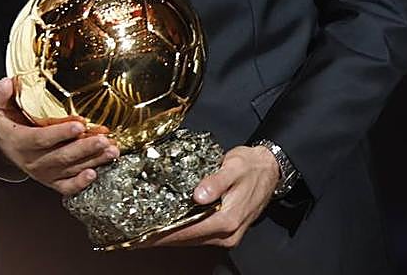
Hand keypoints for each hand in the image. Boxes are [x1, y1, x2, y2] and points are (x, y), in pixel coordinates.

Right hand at [0, 76, 118, 195]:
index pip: (40, 139)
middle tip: (104, 139)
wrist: (3, 147)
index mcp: (19, 140)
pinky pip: (66, 186)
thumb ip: (0, 93)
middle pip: (61, 156)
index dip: (60, 133)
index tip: (79, 124)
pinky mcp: (51, 180)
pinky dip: (80, 183)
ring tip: (111, 150)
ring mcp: (43, 172)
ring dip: (92, 160)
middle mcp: (32, 160)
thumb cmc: (5, 123)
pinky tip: (95, 173)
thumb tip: (9, 83)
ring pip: (69, 169)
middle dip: (85, 148)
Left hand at [136, 145, 278, 248]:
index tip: (143, 234)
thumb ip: (216, 182)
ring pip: (193, 239)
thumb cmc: (251, 167)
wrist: (270, 170)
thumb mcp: (233, 167)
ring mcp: (228, 234)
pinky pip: (200, 234)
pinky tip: (168, 226)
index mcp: (228, 219)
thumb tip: (199, 195)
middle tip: (136, 234)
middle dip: (162, 238)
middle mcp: (228, 232)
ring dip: (170, 237)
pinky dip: (183, 232)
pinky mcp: (227, 230)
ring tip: (146, 232)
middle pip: (188, 239)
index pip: (189, 231)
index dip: (165, 234)